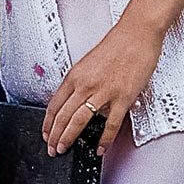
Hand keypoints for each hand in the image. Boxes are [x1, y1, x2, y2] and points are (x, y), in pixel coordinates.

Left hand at [42, 20, 164, 157]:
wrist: (137, 34)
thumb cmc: (117, 45)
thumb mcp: (89, 62)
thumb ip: (81, 82)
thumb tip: (76, 102)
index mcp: (76, 74)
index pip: (54, 104)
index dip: (48, 123)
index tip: (46, 134)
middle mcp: (86, 84)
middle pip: (63, 116)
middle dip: (54, 136)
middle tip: (52, 149)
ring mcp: (103, 92)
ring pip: (79, 121)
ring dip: (68, 138)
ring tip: (64, 150)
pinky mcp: (122, 98)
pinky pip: (110, 125)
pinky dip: (104, 141)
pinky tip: (100, 149)